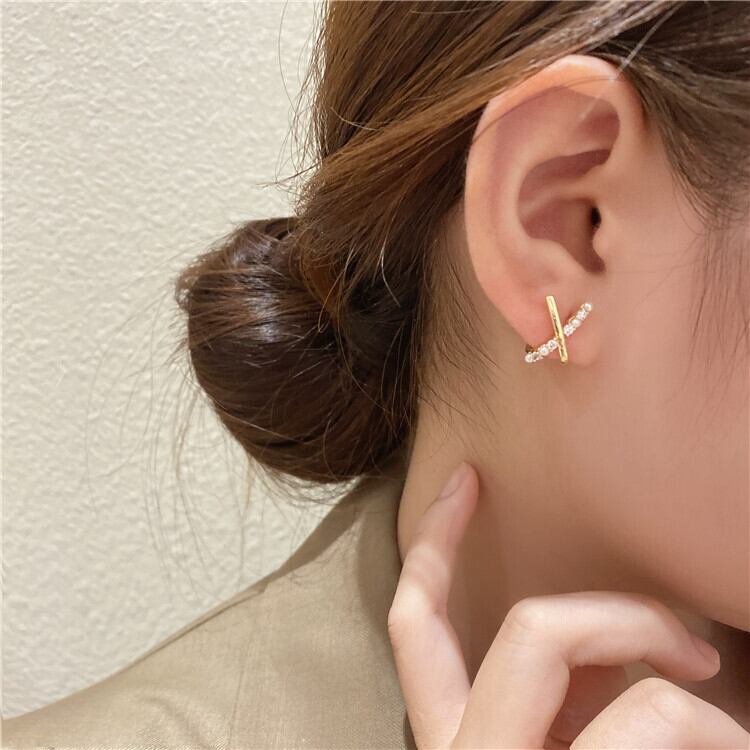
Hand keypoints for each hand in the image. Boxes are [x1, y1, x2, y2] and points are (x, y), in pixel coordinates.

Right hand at [388, 462, 749, 748]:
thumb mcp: (554, 747)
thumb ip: (565, 699)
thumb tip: (618, 654)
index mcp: (458, 739)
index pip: (414, 623)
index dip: (434, 542)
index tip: (470, 479)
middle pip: (532, 631)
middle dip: (623, 615)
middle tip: (696, 644)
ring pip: (624, 697)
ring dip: (696, 694)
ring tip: (733, 731)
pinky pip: (658, 725)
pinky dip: (708, 729)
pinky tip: (727, 749)